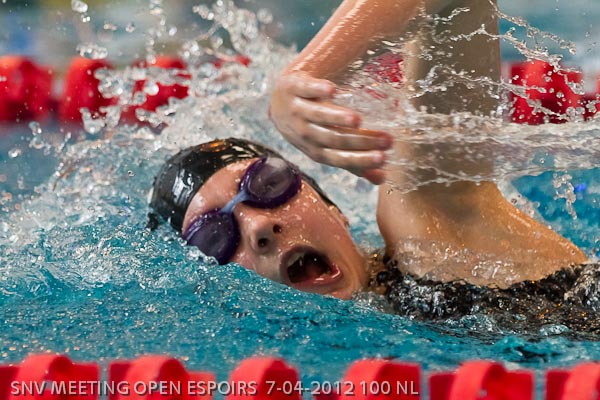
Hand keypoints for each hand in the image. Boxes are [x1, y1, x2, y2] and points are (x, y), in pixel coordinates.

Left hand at [269, 71, 391, 184]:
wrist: (278, 101)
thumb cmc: (310, 127)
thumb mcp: (328, 146)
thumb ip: (353, 162)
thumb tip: (383, 179)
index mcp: (315, 150)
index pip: (339, 158)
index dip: (360, 159)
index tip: (384, 157)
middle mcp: (304, 133)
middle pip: (333, 138)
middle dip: (360, 140)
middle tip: (387, 139)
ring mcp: (297, 110)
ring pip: (317, 116)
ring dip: (337, 118)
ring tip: (358, 120)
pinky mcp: (293, 88)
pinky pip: (305, 89)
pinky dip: (317, 90)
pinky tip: (332, 89)